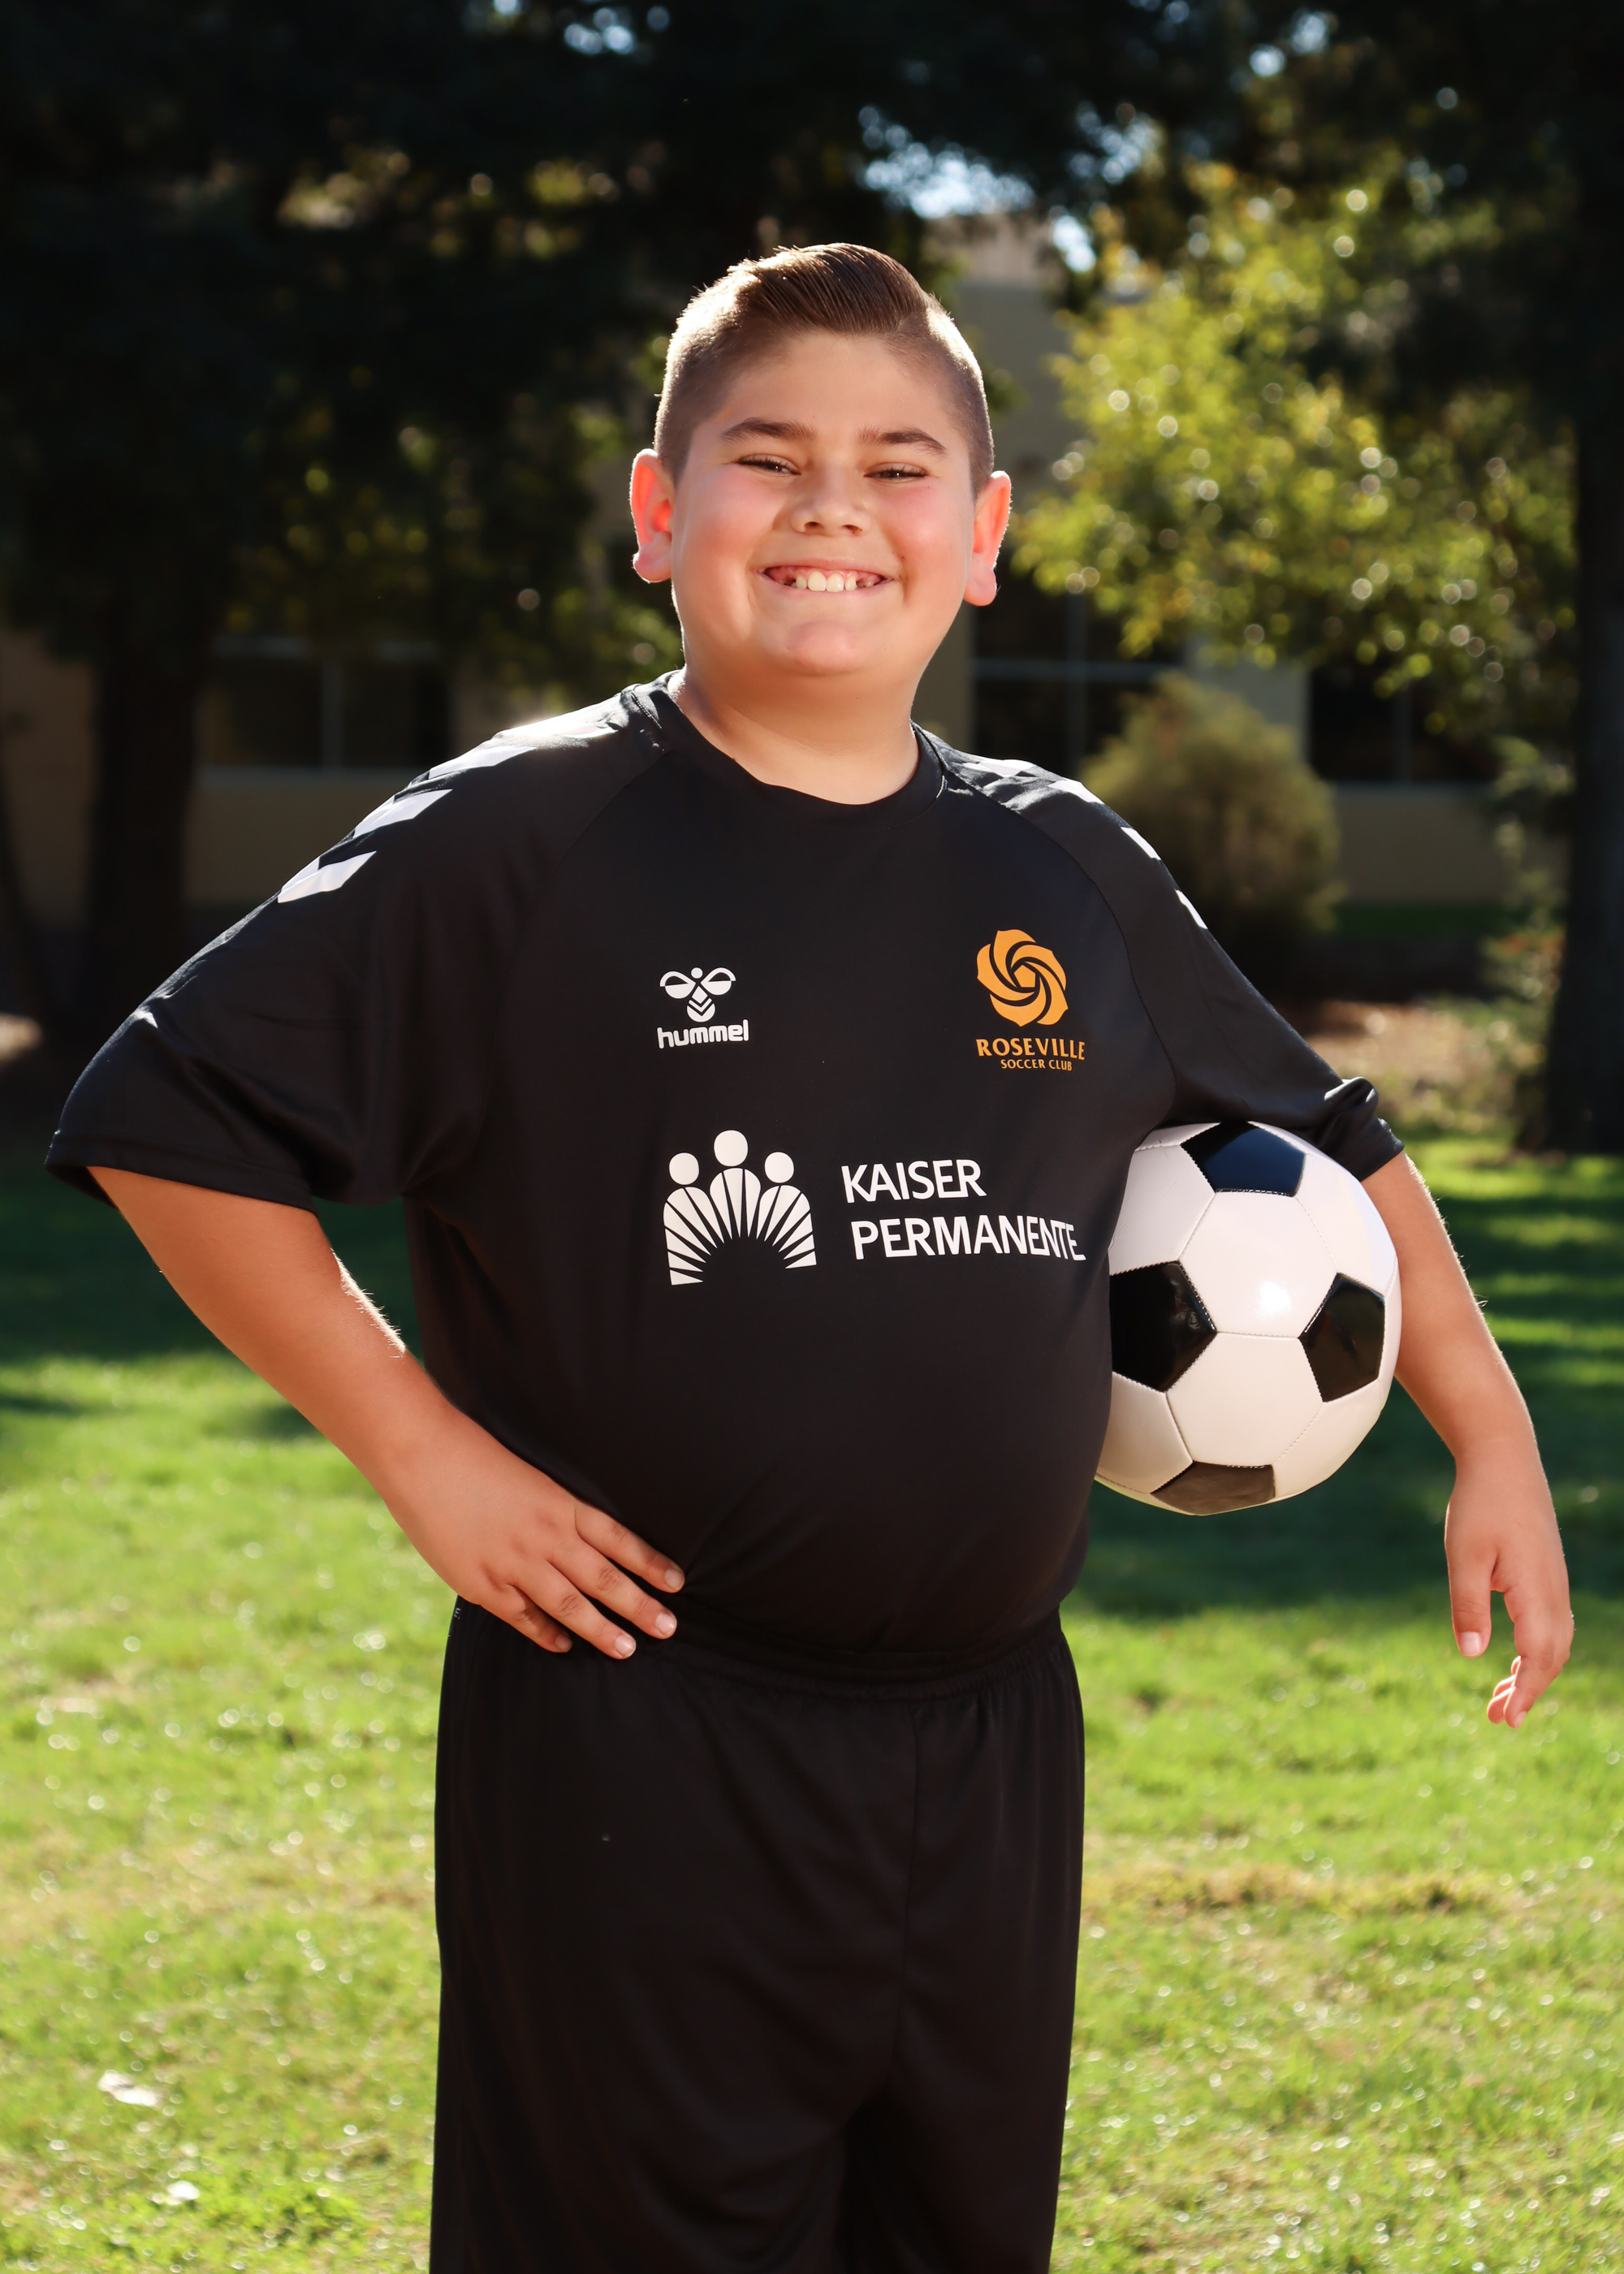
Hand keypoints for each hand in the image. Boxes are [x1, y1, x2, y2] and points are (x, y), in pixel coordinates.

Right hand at [383, 1405, 683, 1660]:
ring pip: (569, 1605)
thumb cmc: (475, 1457)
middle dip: (639, 1606)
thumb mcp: (531, 1477)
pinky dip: (546, 1633)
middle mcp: (546, 1537)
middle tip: (668, 1628)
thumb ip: (554, 1511)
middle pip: (604, 1579)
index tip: (677, 1583)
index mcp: (561, 1505)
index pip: (620, 1540)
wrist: (423, 1456)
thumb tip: (579, 1538)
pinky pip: (523, 1616)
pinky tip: (564, 1646)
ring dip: (601, 1630)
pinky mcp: (482, 1583)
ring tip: (627, 1650)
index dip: (650, 1563)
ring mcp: (514, 1563)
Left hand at [1444, 1446, 1571, 1727]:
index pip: (1539, 1656)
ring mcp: (1554, 1582)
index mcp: (1535, 1590)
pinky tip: (1512, 1659)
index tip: (1508, 1720)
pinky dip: (1535, 1650)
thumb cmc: (1479, 1505)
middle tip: (1496, 1719)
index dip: (1526, 1691)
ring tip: (1498, 1698)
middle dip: (1527, 1692)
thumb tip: (1472, 1655)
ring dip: (1531, 1673)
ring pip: (1554, 1642)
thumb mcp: (1463, 1556)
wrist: (1503, 1459)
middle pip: (1552, 1657)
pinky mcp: (1547, 1573)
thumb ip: (1468, 1605)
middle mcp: (1554, 1591)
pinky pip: (1550, 1624)